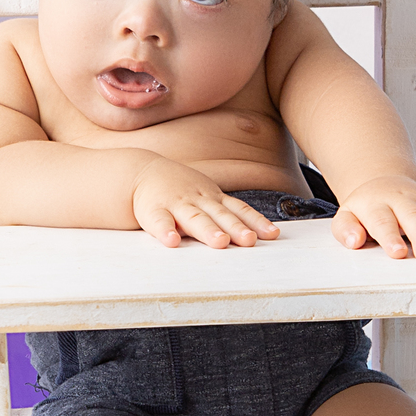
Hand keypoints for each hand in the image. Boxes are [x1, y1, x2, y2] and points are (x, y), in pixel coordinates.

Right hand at [131, 158, 279, 249]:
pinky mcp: (153, 211)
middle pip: (220, 215)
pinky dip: (165, 231)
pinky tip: (172, 241)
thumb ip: (227, 213)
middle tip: (249, 241)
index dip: (255, 221)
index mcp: (213, 198)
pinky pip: (159, 221)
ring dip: (207, 230)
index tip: (272, 234)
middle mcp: (198, 200)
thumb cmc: (181, 190)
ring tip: (220, 243)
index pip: (238, 209)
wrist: (142, 173)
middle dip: (235, 228)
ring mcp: (176, 204)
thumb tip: (257, 234)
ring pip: (194, 218)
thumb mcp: (206, 196)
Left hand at [333, 175, 415, 259]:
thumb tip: (354, 241)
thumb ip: (346, 229)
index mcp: (376, 204)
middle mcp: (403, 200)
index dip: (390, 236)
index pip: (382, 220)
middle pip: (415, 216)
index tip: (398, 253)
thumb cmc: (365, 209)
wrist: (383, 182)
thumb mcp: (346, 216)